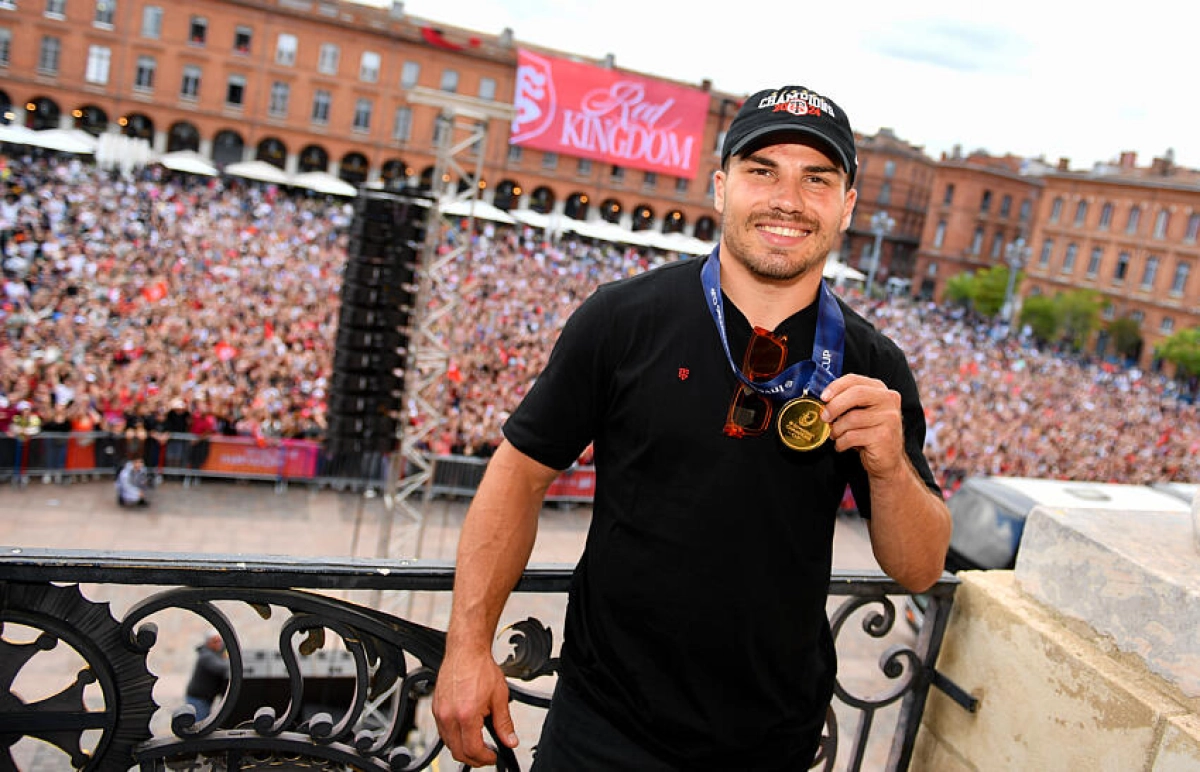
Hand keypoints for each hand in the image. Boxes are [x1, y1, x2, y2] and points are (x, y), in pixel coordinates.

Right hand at [432, 647, 517, 766]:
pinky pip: (443, 732)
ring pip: (448, 744)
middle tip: (487, 755)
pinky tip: (466, 731)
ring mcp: (439, 713)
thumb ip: (504, 724)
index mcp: (466, 715)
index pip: (472, 750)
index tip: (493, 757)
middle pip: (457, 752)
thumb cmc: (481, 669)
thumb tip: (510, 741)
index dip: (485, 758)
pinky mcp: (435, 708)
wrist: (465, 651)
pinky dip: (454, 737)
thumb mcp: (499, 697)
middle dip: (474, 759)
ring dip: (463, 748)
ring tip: (479, 743)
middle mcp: (448, 716)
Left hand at [820, 374, 906, 479]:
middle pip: (856, 394)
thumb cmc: (870, 434)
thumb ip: (848, 403)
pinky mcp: (884, 436)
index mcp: (880, 390)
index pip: (855, 380)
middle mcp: (888, 400)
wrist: (888, 460)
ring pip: (852, 418)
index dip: (836, 386)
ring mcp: (889, 418)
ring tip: (836, 435)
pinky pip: (852, 436)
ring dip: (837, 429)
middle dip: (835, 406)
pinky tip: (842, 445)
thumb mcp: (861, 413)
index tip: (823, 397)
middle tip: (824, 417)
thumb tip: (823, 400)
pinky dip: (841, 442)